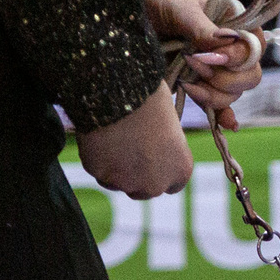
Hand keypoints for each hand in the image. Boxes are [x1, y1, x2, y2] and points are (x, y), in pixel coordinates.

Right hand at [79, 83, 193, 199]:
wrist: (120, 89)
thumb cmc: (150, 96)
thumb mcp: (170, 124)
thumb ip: (165, 146)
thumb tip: (156, 145)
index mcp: (181, 170)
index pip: (173, 184)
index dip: (160, 170)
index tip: (152, 156)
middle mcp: (156, 184)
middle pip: (145, 190)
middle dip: (137, 175)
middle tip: (128, 148)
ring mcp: (126, 183)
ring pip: (118, 183)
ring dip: (115, 168)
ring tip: (113, 137)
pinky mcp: (100, 175)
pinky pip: (97, 170)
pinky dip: (97, 157)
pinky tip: (100, 135)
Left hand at [122, 0, 265, 126]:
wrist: (123, 3)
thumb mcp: (179, 5)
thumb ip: (203, 27)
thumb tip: (226, 45)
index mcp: (232, 21)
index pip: (255, 47)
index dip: (239, 57)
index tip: (212, 55)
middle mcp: (227, 45)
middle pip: (249, 75)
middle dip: (225, 78)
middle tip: (194, 65)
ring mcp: (213, 66)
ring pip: (233, 94)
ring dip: (213, 94)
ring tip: (186, 81)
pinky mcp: (197, 83)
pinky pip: (218, 104)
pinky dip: (222, 114)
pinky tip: (226, 125)